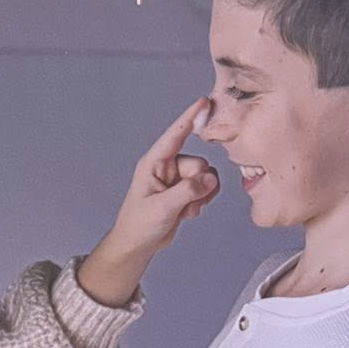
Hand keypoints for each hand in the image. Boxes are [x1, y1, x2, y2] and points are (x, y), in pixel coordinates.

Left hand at [76, 99, 219, 306]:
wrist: (138, 244)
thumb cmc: (139, 224)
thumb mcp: (162, 208)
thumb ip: (187, 191)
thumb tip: (210, 178)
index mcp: (153, 163)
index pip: (175, 135)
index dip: (190, 118)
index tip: (204, 102)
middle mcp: (167, 167)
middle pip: (199, 164)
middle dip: (198, 184)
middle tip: (186, 203)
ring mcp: (177, 179)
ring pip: (205, 177)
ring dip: (200, 195)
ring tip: (184, 210)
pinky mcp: (185, 191)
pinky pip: (206, 188)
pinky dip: (201, 201)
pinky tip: (186, 212)